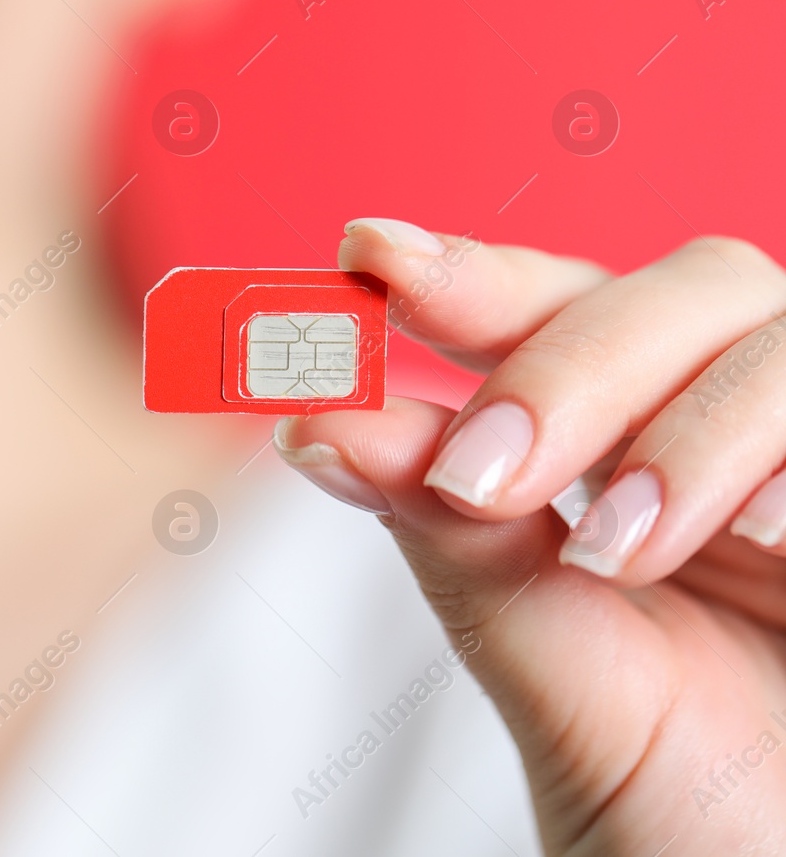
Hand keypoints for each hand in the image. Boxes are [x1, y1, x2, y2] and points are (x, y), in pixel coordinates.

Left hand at [275, 219, 785, 854]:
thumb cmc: (667, 794)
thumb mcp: (541, 654)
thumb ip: (447, 531)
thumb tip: (314, 420)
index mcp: (632, 440)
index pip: (553, 307)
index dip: (469, 271)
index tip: (370, 259)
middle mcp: (732, 424)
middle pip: (671, 295)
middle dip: (565, 369)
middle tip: (482, 477)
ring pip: (774, 336)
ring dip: (686, 429)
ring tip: (617, 547)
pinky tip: (767, 535)